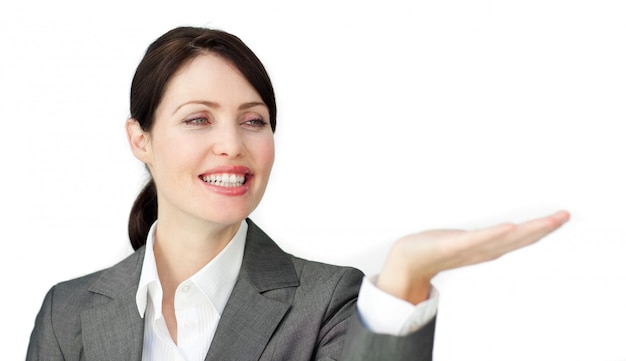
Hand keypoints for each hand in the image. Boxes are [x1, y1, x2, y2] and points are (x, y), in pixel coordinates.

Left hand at [376, 210, 570, 303]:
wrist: (407, 261)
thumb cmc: (434, 249)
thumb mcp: (460, 242)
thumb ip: (476, 238)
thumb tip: (489, 229)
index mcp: (486, 249)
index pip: (519, 238)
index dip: (541, 229)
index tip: (561, 217)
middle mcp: (483, 251)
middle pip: (518, 240)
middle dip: (543, 228)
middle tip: (564, 215)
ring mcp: (469, 249)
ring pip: (503, 240)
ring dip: (527, 230)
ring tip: (548, 220)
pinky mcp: (452, 246)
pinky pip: (476, 240)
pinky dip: (494, 235)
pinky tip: (509, 228)